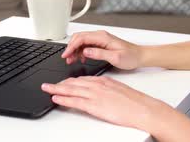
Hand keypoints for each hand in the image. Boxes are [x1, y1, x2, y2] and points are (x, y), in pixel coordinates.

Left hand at [41, 76, 161, 130]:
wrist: (143, 109)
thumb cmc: (135, 102)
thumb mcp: (119, 90)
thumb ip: (107, 90)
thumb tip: (100, 93)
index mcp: (103, 81)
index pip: (82, 79)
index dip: (69, 81)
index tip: (62, 82)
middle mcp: (97, 85)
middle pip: (73, 83)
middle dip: (59, 83)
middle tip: (48, 83)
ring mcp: (95, 95)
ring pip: (71, 90)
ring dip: (56, 89)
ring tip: (46, 88)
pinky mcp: (95, 105)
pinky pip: (75, 101)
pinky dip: (64, 98)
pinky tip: (56, 98)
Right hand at [62, 30, 142, 69]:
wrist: (139, 56)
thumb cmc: (130, 56)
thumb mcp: (115, 58)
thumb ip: (99, 54)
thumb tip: (86, 51)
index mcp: (102, 37)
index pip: (81, 38)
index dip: (71, 46)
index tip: (66, 55)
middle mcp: (100, 36)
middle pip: (79, 38)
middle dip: (71, 48)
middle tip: (67, 58)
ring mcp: (100, 39)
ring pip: (82, 41)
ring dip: (75, 50)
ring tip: (72, 60)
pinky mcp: (101, 43)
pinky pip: (87, 45)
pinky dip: (81, 51)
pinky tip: (81, 59)